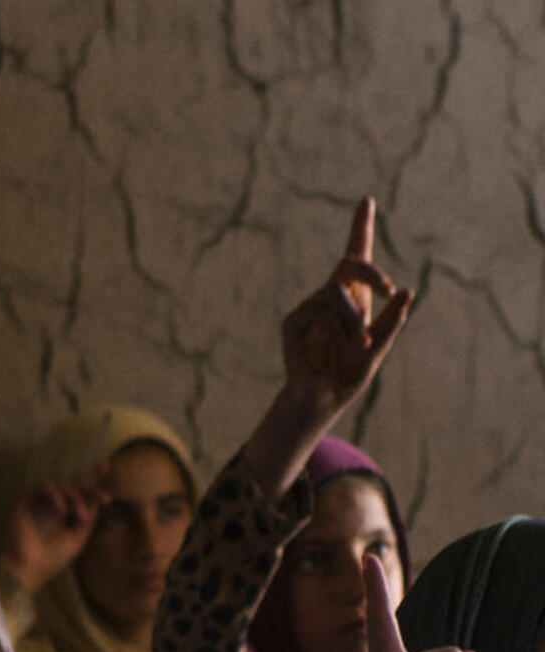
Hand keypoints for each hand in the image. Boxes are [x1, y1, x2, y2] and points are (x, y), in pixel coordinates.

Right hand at [0, 475, 104, 593]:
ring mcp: (37, 502)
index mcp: (61, 513)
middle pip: (72, 486)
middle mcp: (49, 505)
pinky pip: (43, 486)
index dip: (90, 477)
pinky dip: (55, 494)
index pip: (77, 492)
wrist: (27, 570)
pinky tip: (62, 509)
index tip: (106, 466)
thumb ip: (88, 519)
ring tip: (82, 514)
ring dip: (75, 496)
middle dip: (90, 489)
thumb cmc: (50, 560)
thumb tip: (97, 499)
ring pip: (60, 485)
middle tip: (105, 498)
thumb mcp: (78, 538)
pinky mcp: (24, 500)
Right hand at [279, 197, 412, 424]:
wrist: (322, 400)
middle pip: (348, 264)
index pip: (355, 257)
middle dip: (370, 272)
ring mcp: (309, 309)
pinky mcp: (293, 324)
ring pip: (336, 294)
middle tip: (389, 290)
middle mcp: (329, 298)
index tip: (367, 200)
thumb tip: (408, 292)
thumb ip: (392, 321)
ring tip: (359, 344)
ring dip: (355, 320)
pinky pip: (320, 312)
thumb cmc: (349, 374)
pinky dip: (338, 328)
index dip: (359, 228)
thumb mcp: (378, 347)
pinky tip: (342, 345)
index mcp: (353, 298)